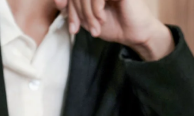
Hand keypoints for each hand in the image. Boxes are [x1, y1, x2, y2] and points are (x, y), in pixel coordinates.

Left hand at [55, 0, 173, 60]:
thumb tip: (58, 2)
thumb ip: (73, 10)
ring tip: (94, 28)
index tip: (70, 24)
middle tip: (82, 30)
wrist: (135, 34)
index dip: (68, 8)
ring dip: (87, 14)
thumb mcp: (86, 19)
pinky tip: (102, 19)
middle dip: (76, 13)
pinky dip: (96, 9)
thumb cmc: (113, 25)